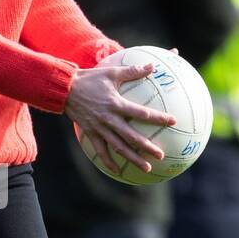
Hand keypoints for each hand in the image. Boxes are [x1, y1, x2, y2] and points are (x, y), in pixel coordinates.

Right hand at [64, 53, 175, 175]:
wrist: (65, 89)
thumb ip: (133, 71)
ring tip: (147, 168)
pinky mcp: (91, 133)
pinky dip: (108, 162)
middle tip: (161, 155)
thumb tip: (152, 66)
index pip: (141, 113)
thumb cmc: (90, 79)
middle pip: (131, 137)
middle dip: (147, 147)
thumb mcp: (112, 72)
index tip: (173, 121)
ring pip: (118, 147)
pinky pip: (100, 150)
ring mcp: (99, 128)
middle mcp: (109, 119)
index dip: (158, 117)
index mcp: (116, 104)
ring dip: (133, 159)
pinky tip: (117, 171)